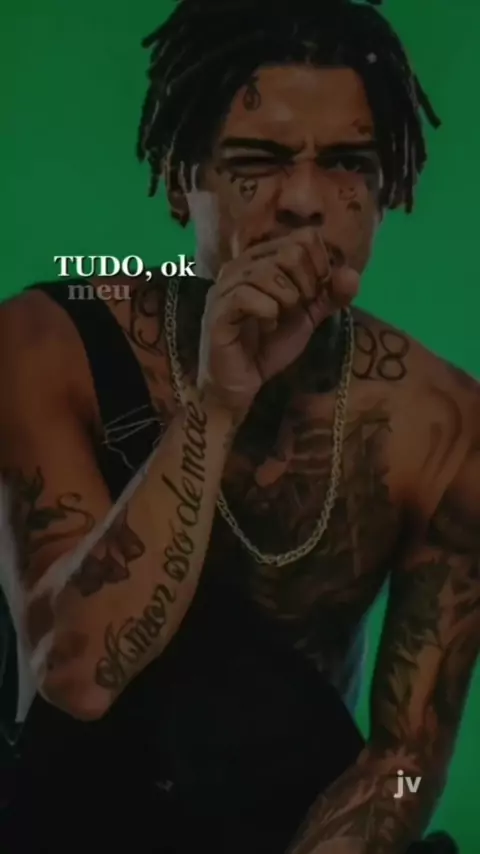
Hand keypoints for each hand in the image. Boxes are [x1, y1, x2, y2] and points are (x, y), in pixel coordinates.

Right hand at [197, 227, 358, 415]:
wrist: (242, 382)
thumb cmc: (270, 345)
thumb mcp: (308, 317)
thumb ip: (330, 295)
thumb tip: (352, 274)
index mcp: (262, 259)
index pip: (304, 238)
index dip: (320, 266)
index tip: (312, 294)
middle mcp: (241, 265)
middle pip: (290, 251)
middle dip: (306, 284)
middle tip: (296, 308)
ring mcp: (225, 286)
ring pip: (268, 272)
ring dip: (287, 300)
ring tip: (279, 318)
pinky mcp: (218, 311)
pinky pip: (246, 296)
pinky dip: (267, 311)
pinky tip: (266, 326)